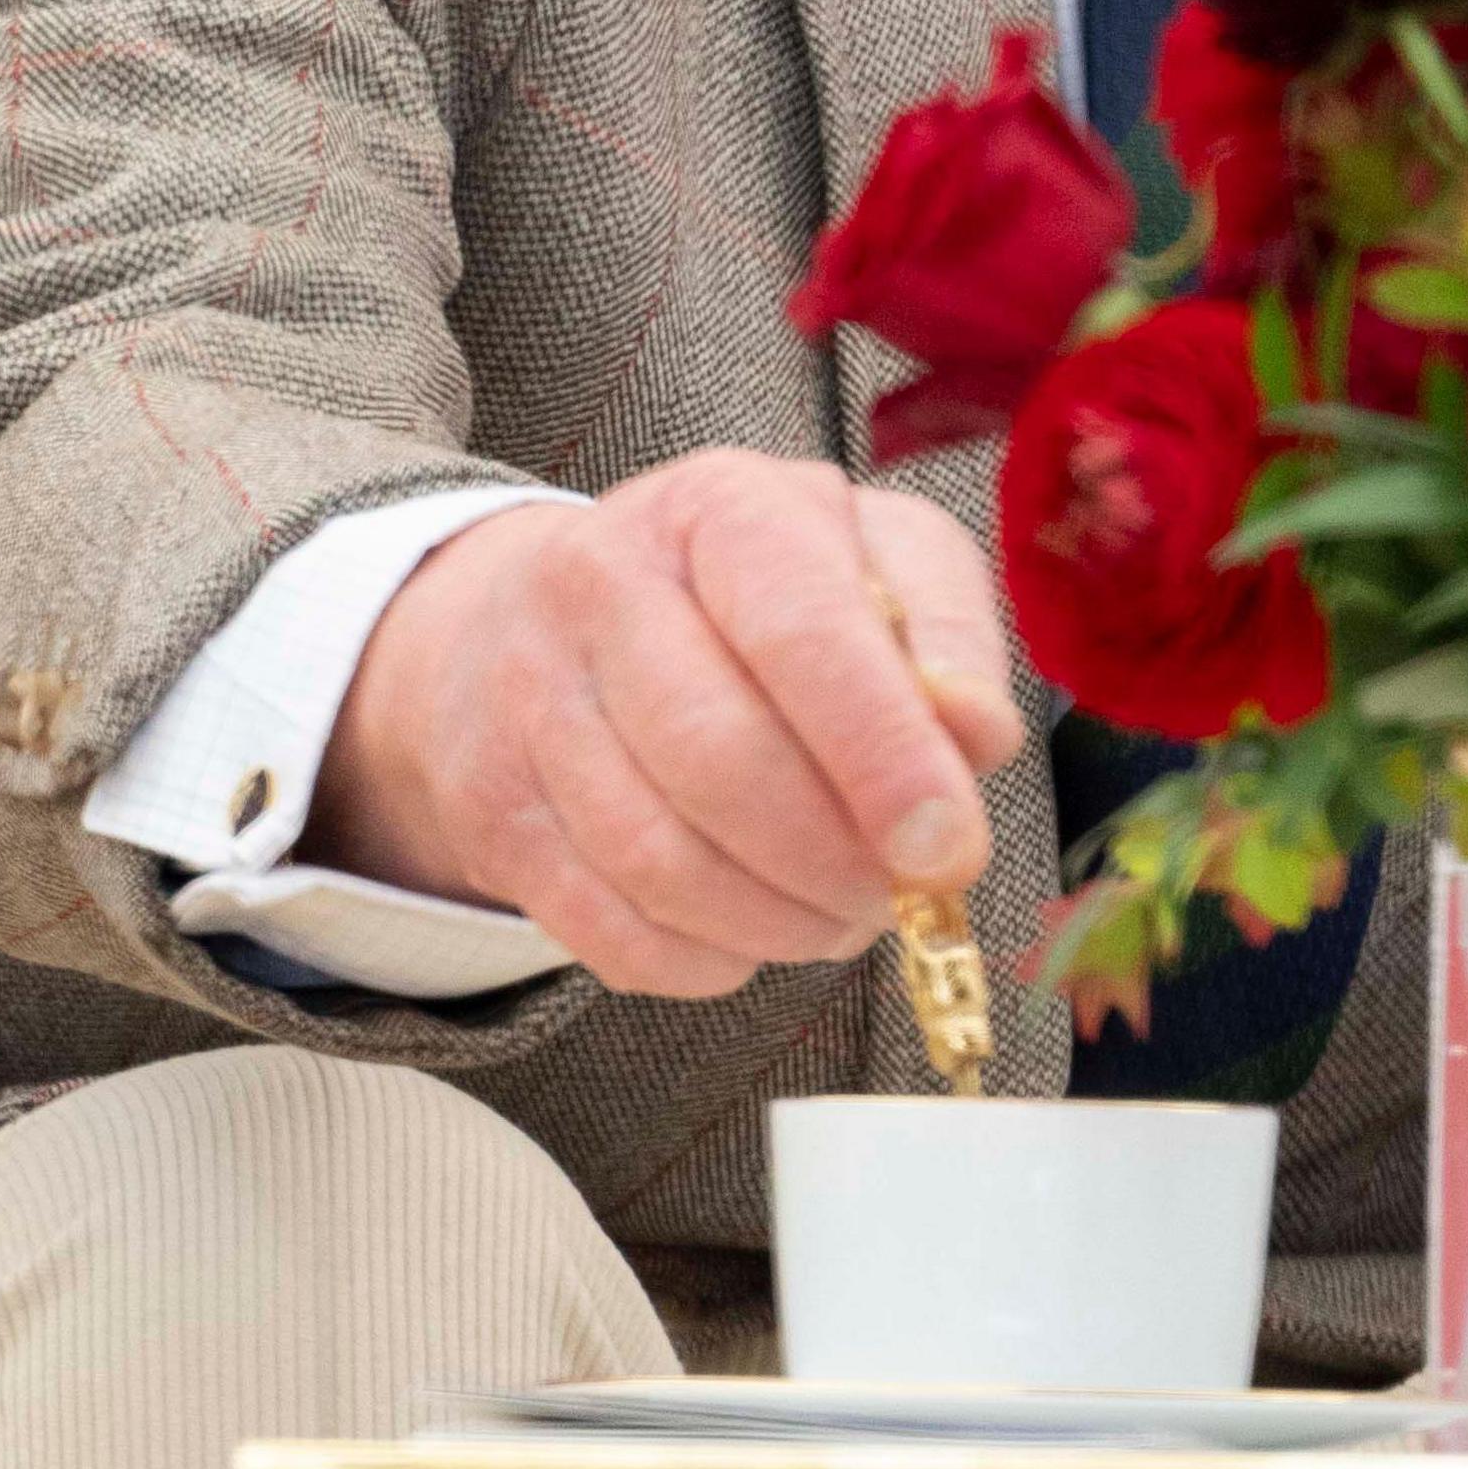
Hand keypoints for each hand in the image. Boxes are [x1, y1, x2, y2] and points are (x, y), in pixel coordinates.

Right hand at [306, 455, 1019, 998]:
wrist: (550, 618)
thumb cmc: (759, 601)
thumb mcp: (877, 568)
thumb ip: (946, 639)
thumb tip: (975, 734)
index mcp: (721, 508)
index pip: (802, 632)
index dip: (883, 755)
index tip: (949, 850)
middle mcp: (600, 583)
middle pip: (721, 760)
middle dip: (834, 862)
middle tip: (895, 896)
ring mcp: (527, 698)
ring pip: (661, 862)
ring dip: (777, 923)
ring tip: (834, 913)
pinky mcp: (492, 809)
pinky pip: (610, 931)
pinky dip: (704, 960)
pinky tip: (749, 930)